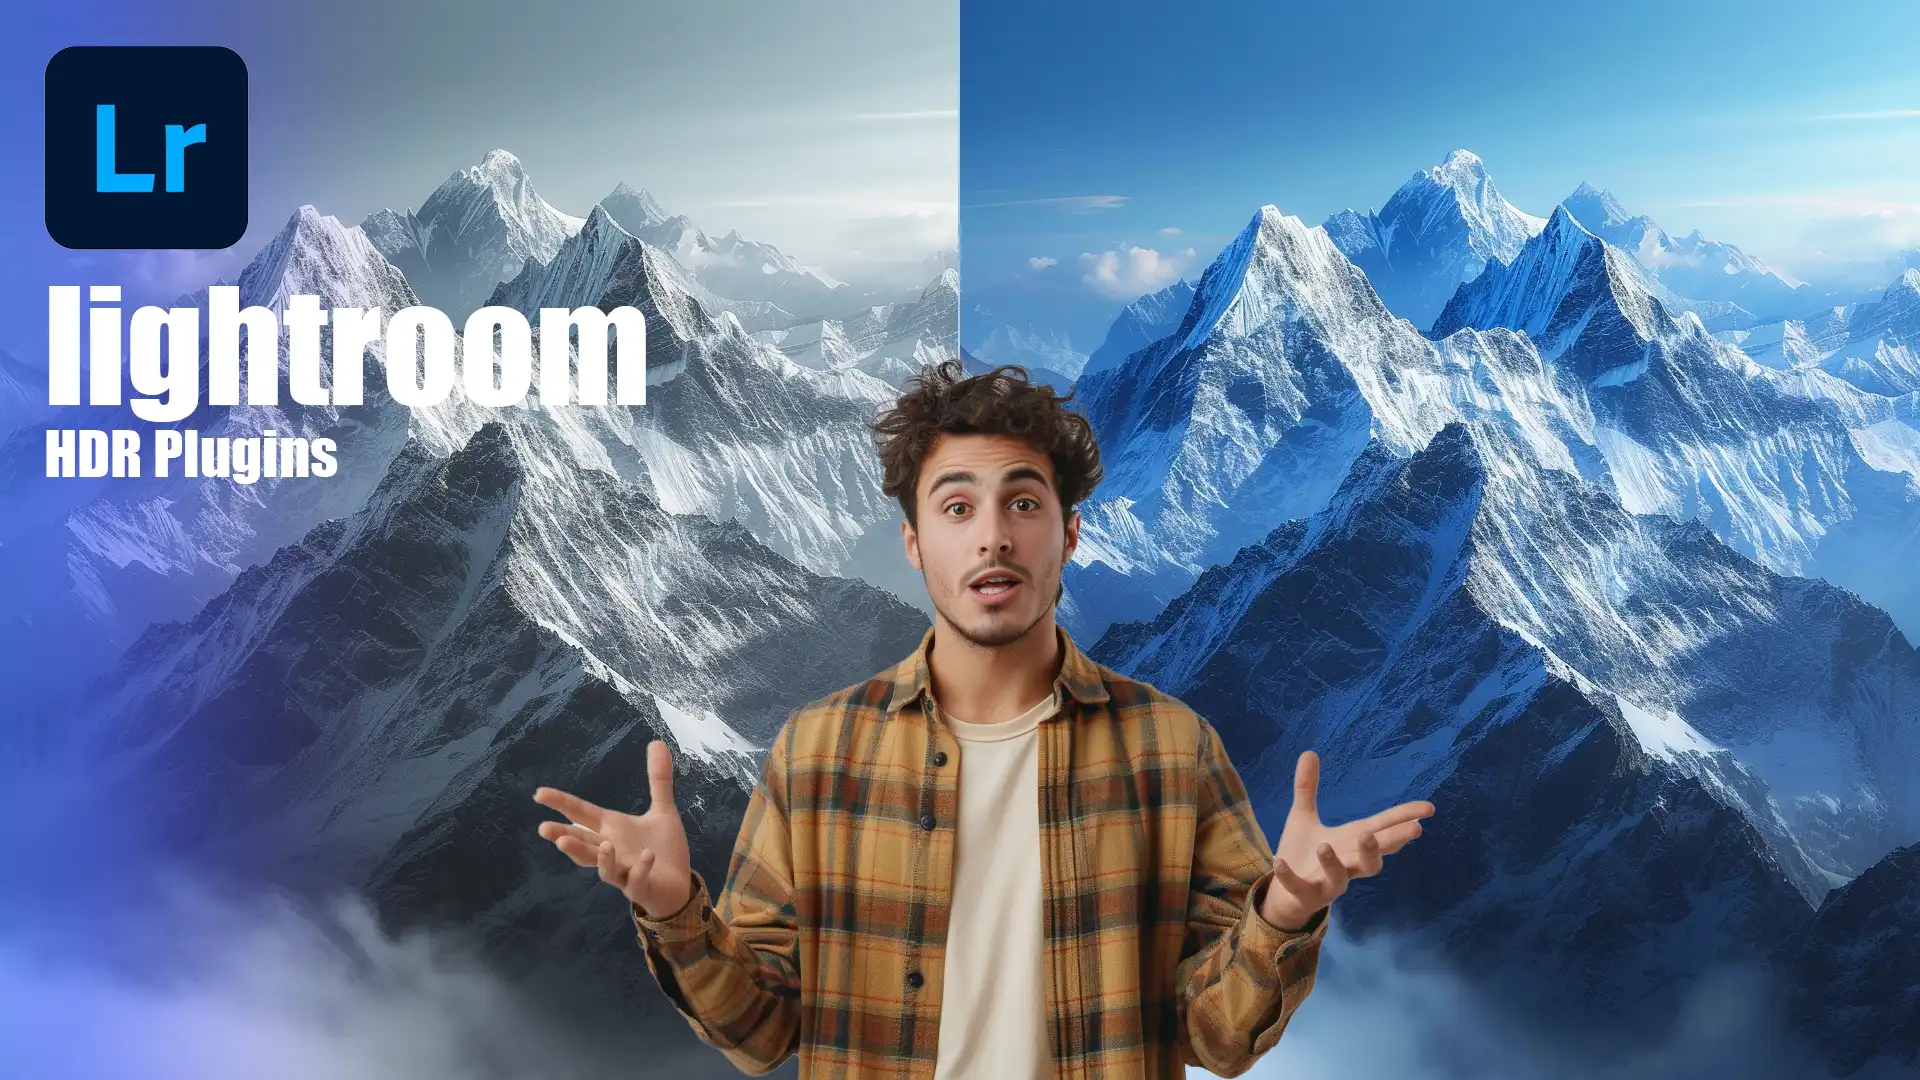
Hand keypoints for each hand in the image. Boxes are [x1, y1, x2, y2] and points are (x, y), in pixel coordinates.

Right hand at [534, 740, 693, 919]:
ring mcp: (624, 872)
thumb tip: (656, 742)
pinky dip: (639, 869)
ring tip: (601, 845)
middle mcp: (611, 850)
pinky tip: (646, 857)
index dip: (561, 804)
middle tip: (544, 829)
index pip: (581, 814)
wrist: (678, 885)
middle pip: (583, 845)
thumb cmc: (662, 849)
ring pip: (604, 868)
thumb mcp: (663, 810)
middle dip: (564, 838)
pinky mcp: (641, 888)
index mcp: (611, 829)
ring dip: (600, 858)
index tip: (539, 794)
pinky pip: (636, 879)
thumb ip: (658, 779)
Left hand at [1259, 750, 1432, 930]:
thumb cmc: (1305, 853)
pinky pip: (1298, 886)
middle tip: (1412, 830)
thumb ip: (1307, 788)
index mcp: (1351, 841)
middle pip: (1374, 857)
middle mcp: (1346, 863)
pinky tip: (1279, 861)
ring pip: (1341, 877)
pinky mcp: (1304, 893)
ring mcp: (1328, 882)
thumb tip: (1309, 751)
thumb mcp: (1304, 816)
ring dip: (1336, 863)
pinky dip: (1289, 875)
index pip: (1383, 828)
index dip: (1406, 818)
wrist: (1286, 893)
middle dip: (1388, 843)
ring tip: (1325, 846)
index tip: (1429, 808)